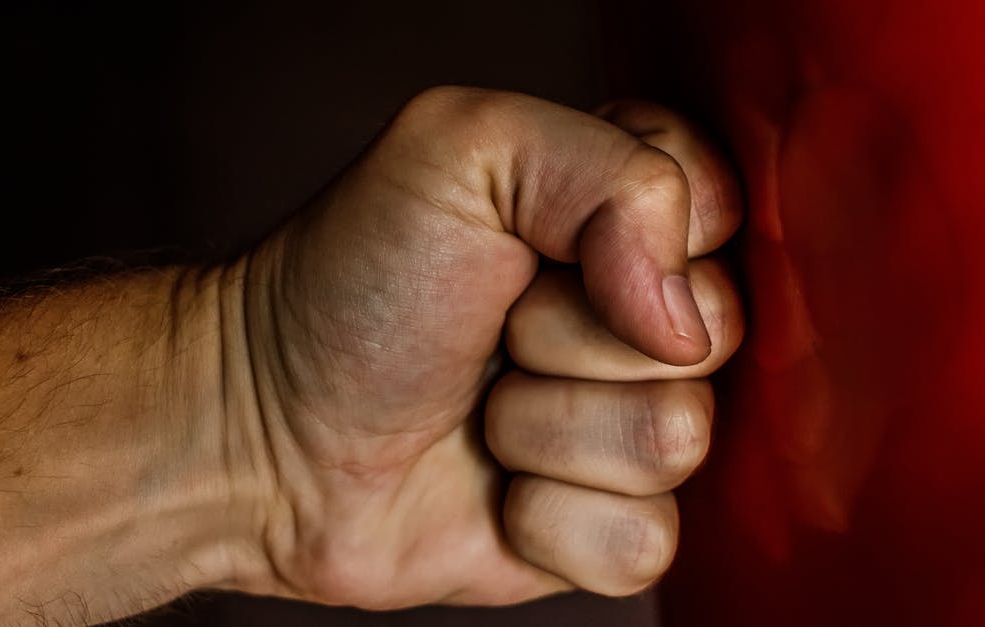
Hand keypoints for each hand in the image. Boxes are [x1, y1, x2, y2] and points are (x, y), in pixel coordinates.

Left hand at [233, 87, 743, 606]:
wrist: (263, 433)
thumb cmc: (347, 286)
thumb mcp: (460, 152)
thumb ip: (608, 169)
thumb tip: (683, 318)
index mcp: (611, 214)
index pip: (721, 209)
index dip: (644, 237)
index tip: (540, 246)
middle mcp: (630, 318)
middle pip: (714, 332)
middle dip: (575, 337)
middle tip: (491, 331)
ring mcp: (619, 424)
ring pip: (681, 439)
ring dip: (549, 428)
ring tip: (477, 411)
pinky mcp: (598, 523)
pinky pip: (644, 540)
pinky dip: (548, 517)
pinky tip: (490, 486)